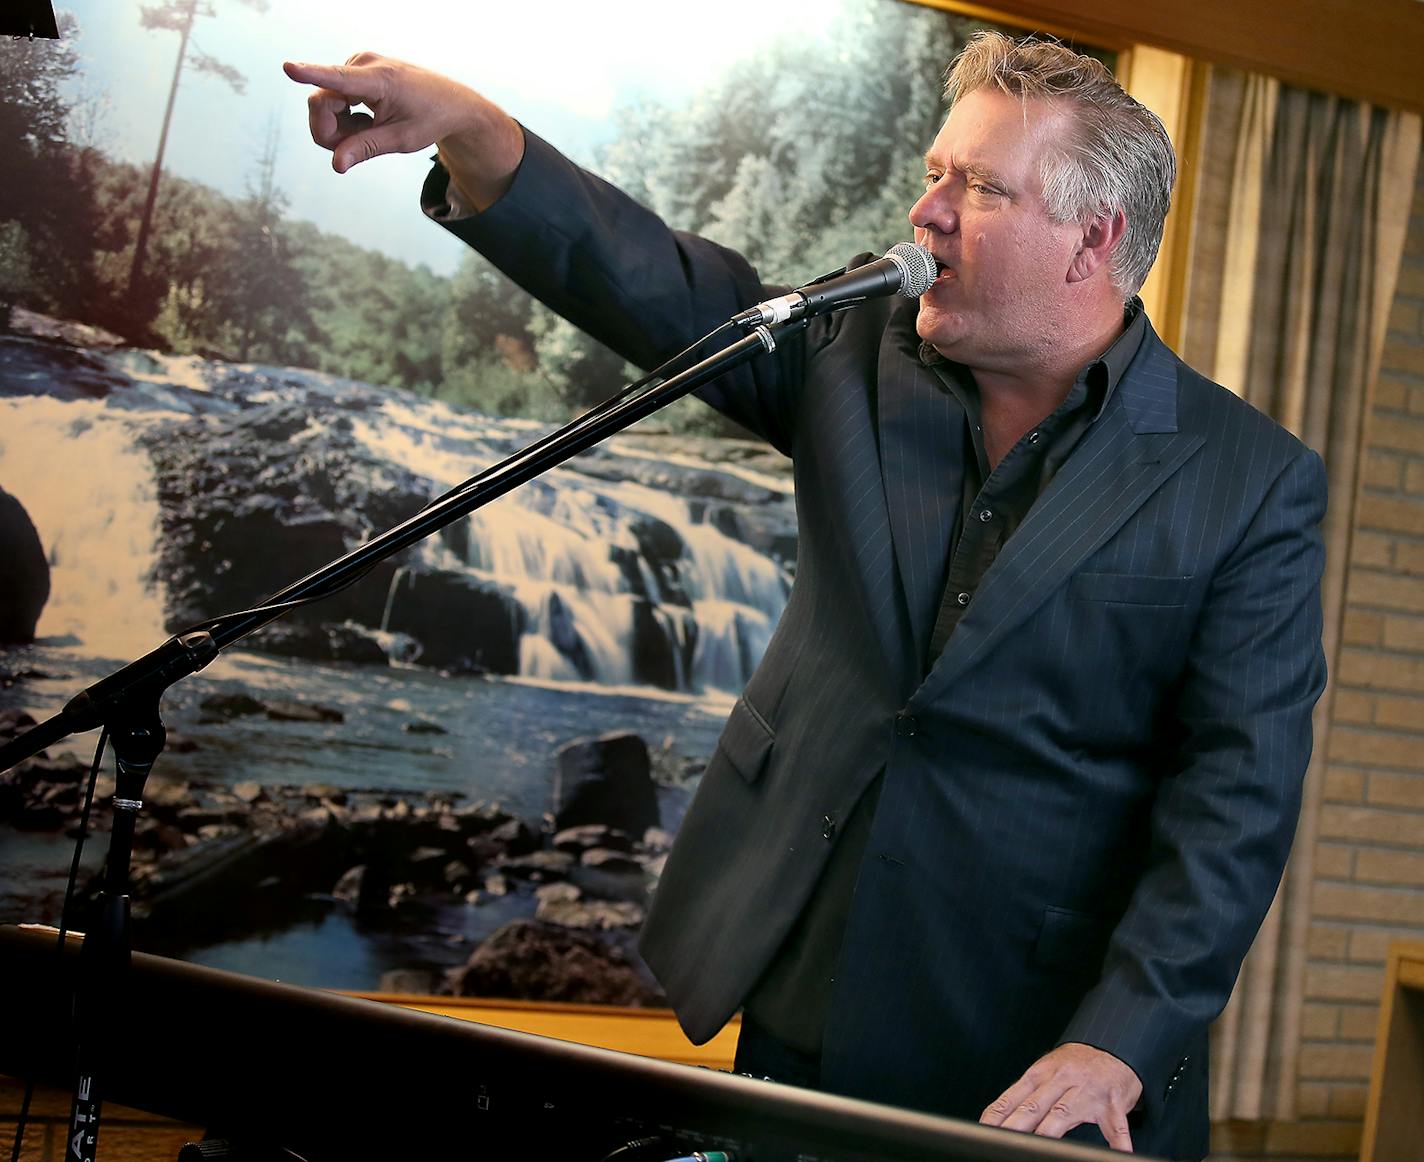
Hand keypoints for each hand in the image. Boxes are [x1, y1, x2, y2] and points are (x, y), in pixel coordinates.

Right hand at [283, 53, 522, 206]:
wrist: (451, 103)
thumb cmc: (429, 120)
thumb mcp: (401, 141)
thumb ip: (366, 149)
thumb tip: (336, 164)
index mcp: (379, 80)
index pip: (338, 78)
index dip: (310, 74)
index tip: (288, 67)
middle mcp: (363, 64)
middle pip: (320, 103)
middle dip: (330, 131)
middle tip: (355, 147)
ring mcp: (357, 64)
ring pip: (324, 102)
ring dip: (340, 125)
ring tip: (370, 128)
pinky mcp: (354, 70)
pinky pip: (331, 97)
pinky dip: (344, 116)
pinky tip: (367, 119)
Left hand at [980, 1042, 1141, 1150]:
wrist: (1112, 1048)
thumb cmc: (1075, 1065)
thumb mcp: (1048, 1072)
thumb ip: (1028, 1095)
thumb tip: (1001, 1118)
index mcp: (1041, 1073)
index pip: (1013, 1097)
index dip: (997, 1114)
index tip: (985, 1129)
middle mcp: (1062, 1080)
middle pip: (1034, 1106)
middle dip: (1016, 1125)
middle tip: (1003, 1138)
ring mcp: (1087, 1092)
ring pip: (1064, 1114)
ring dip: (1049, 1131)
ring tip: (1040, 1147)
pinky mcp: (1112, 1103)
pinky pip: (1115, 1126)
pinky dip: (1117, 1142)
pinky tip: (1118, 1154)